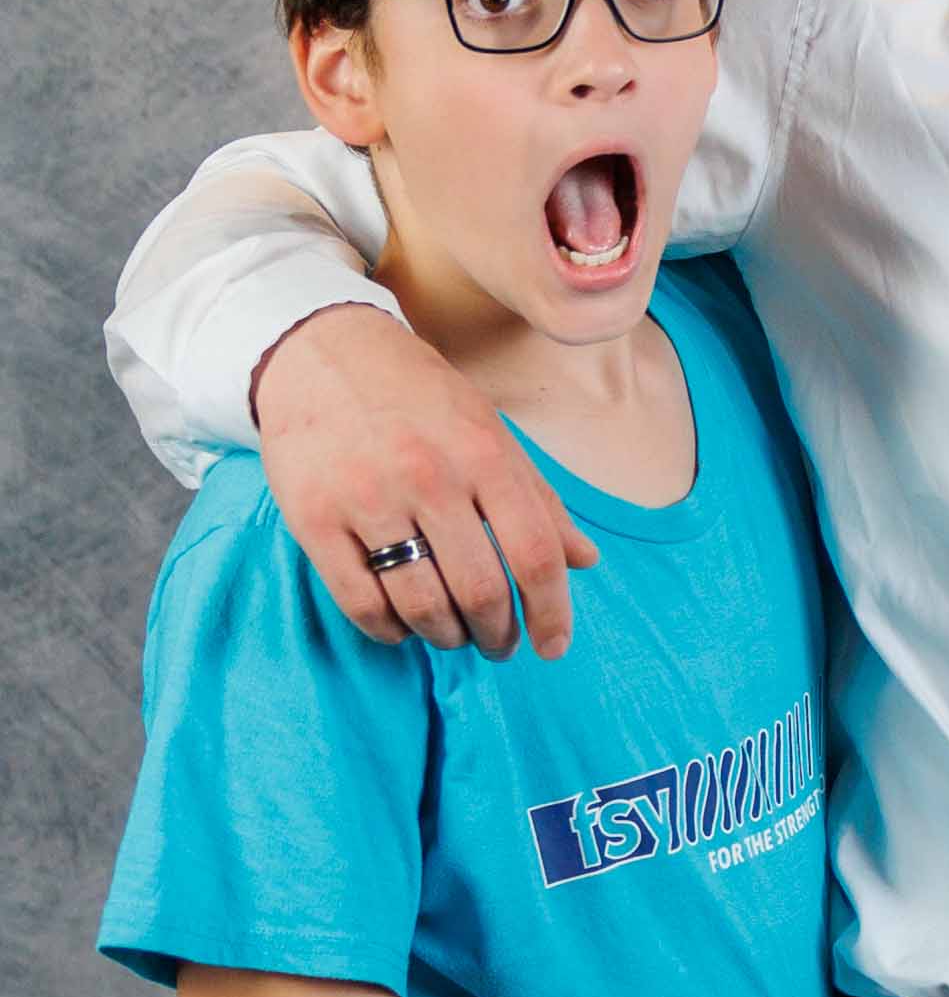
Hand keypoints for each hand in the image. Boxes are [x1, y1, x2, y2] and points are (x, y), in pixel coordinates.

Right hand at [252, 304, 592, 656]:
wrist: (319, 351)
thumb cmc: (420, 399)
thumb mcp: (491, 433)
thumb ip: (539, 500)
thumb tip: (586, 561)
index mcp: (485, 456)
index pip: (535, 555)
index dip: (552, 612)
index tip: (553, 646)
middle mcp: (429, 477)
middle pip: (481, 590)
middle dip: (498, 633)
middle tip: (499, 643)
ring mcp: (368, 498)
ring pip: (422, 604)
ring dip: (446, 635)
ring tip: (453, 632)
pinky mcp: (314, 518)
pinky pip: (361, 601)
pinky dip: (389, 629)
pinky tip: (402, 625)